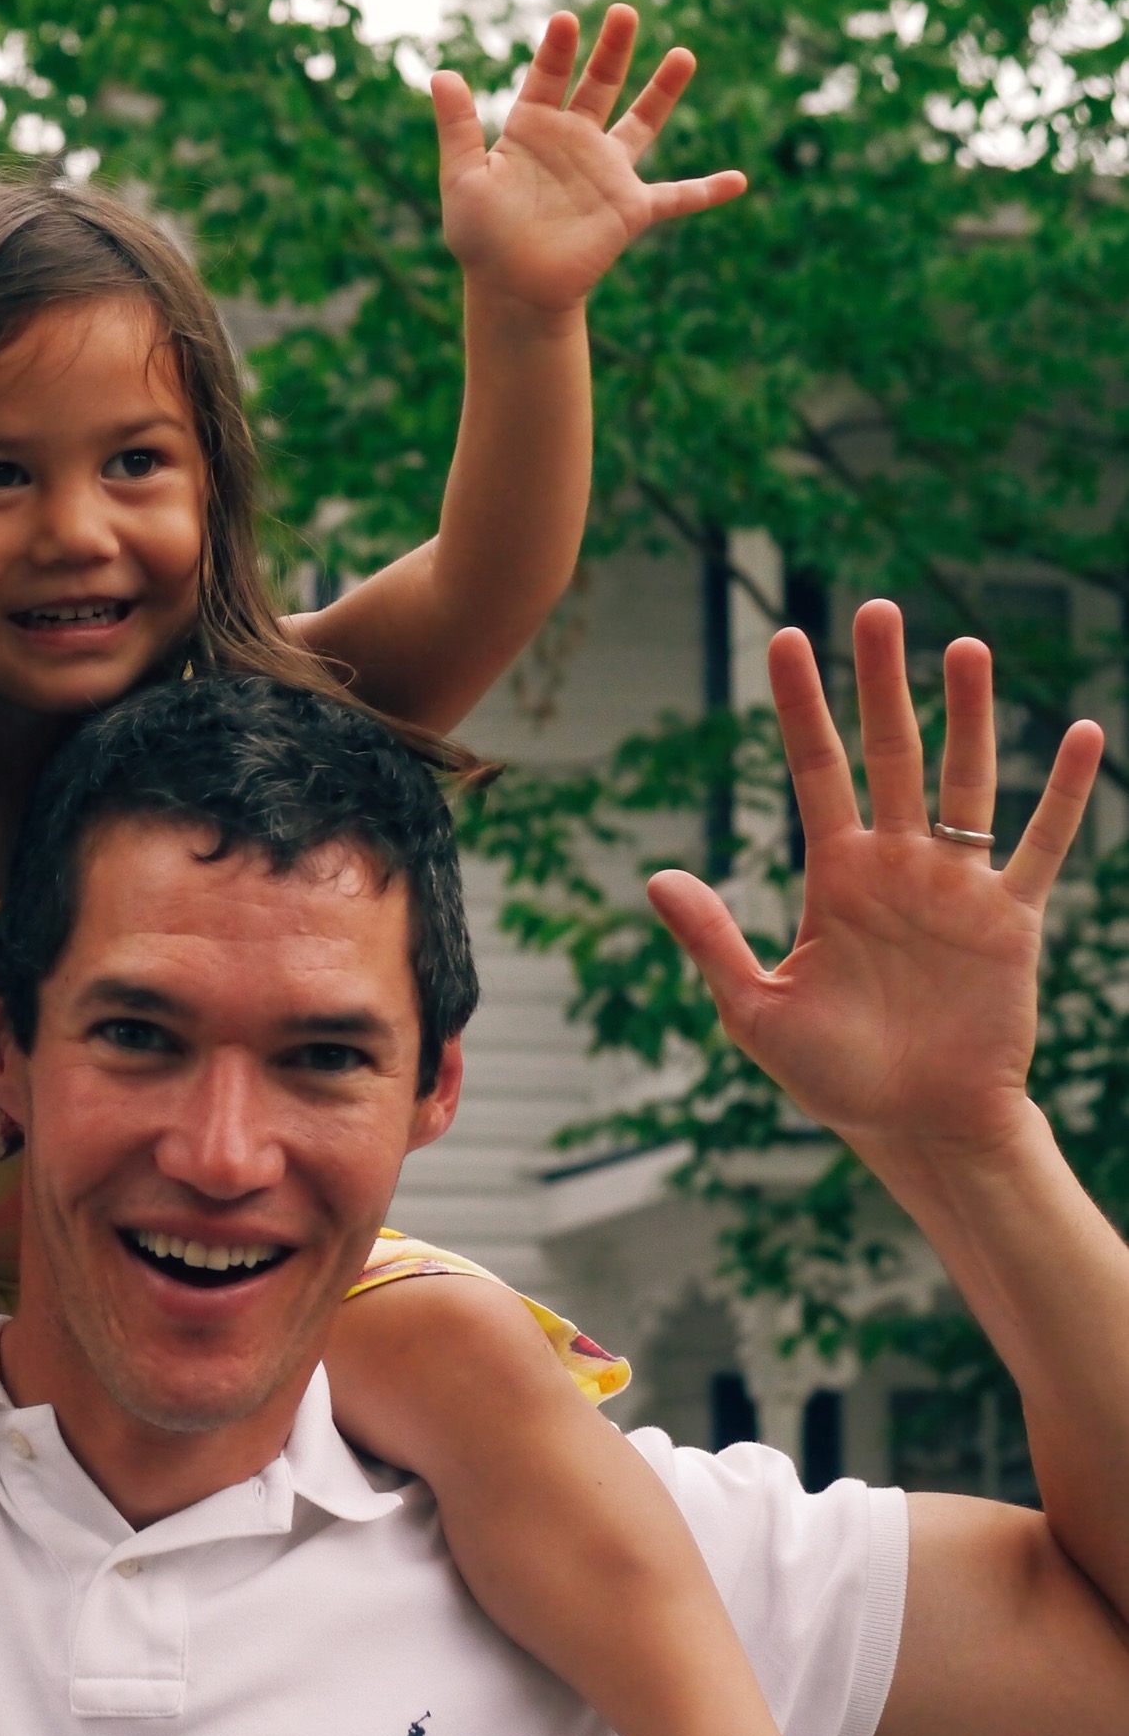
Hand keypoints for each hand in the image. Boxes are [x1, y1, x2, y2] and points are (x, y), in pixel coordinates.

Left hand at [434, 8, 746, 315]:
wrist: (511, 291)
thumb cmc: (481, 238)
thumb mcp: (462, 179)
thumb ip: (457, 127)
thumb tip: (440, 74)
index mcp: (532, 130)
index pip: (547, 78)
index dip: (556, 51)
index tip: (564, 21)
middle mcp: (574, 142)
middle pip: (599, 85)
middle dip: (612, 50)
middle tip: (624, 11)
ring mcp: (606, 173)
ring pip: (642, 123)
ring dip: (663, 91)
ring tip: (684, 54)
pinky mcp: (630, 209)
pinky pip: (677, 198)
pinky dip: (707, 191)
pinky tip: (740, 181)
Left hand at [648, 602, 1104, 1165]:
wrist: (918, 1128)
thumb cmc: (836, 1079)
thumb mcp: (757, 1012)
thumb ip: (711, 941)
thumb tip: (655, 877)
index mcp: (834, 878)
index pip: (814, 770)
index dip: (801, 706)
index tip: (786, 639)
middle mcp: (896, 866)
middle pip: (889, 753)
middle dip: (882, 682)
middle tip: (875, 607)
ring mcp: (957, 888)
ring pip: (964, 781)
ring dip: (968, 716)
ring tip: (965, 646)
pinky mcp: (1011, 921)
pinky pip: (1043, 847)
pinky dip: (1064, 794)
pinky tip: (1080, 732)